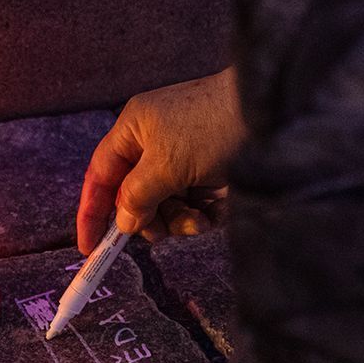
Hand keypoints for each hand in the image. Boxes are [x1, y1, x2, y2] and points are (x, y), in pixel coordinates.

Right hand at [77, 67, 242, 253]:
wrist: (274, 114)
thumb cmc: (214, 125)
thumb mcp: (166, 164)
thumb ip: (137, 196)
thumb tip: (124, 222)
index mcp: (136, 129)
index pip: (102, 174)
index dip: (93, 211)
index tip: (90, 248)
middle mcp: (157, 141)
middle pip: (136, 195)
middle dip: (149, 218)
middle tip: (161, 233)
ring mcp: (187, 157)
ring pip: (168, 204)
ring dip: (179, 220)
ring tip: (199, 222)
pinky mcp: (214, 171)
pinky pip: (196, 204)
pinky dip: (202, 215)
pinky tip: (215, 215)